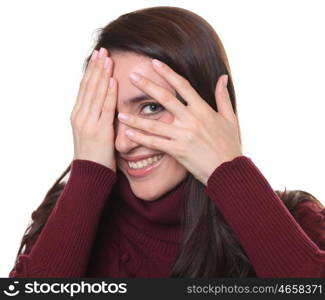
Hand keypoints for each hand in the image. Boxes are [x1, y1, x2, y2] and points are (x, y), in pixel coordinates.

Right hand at [70, 47, 117, 171]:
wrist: (90, 174)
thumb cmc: (94, 154)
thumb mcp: (91, 132)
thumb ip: (95, 117)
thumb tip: (105, 104)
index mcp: (78, 115)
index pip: (85, 87)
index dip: (91, 71)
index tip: (97, 56)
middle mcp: (80, 115)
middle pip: (88, 86)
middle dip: (96, 67)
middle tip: (102, 49)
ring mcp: (88, 122)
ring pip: (95, 93)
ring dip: (102, 74)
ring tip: (107, 58)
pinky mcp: (99, 130)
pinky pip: (105, 107)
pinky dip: (108, 93)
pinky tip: (113, 80)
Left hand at [117, 59, 241, 184]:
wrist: (228, 170)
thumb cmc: (229, 145)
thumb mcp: (230, 118)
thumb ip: (223, 96)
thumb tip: (222, 77)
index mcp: (203, 109)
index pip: (183, 86)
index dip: (168, 73)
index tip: (154, 63)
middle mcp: (191, 120)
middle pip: (165, 99)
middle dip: (147, 86)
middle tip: (132, 76)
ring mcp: (183, 135)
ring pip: (155, 124)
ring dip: (136, 118)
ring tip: (120, 113)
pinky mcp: (178, 151)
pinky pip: (155, 143)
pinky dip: (141, 138)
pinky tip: (128, 134)